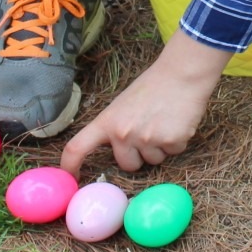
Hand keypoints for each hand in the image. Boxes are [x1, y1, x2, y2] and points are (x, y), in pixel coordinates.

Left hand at [61, 30, 232, 176]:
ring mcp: (147, 139)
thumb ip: (113, 128)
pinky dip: (176, 142)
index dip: (69, 165)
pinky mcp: (171, 142)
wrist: (181, 74)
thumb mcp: (121, 106)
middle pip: (127, 165)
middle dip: (138, 155)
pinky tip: (176, 122)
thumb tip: (110, 150)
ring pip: (152, 161)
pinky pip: (172, 153)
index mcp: (106, 122)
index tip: (70, 177)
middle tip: (148, 130)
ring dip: (159, 148)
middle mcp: (123, 133)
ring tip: (163, 122)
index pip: (77, 147)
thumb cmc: (151, 88)